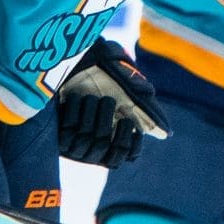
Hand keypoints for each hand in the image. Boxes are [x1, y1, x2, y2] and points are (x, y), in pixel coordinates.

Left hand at [56, 38, 168, 167]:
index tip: (130, 122)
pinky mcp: (57, 137)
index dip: (131, 144)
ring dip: (94, 115)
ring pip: (88, 139)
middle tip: (109, 101)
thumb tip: (165, 133)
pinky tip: (77, 98)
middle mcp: (94, 149)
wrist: (69, 68)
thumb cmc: (102, 79)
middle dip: (108, 121)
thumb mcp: (126, 90)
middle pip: (107, 146)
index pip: (125, 156)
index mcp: (112, 142)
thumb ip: (145, 110)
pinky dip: (76, 111)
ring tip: (94, 98)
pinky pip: (70, 130)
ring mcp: (75, 146)